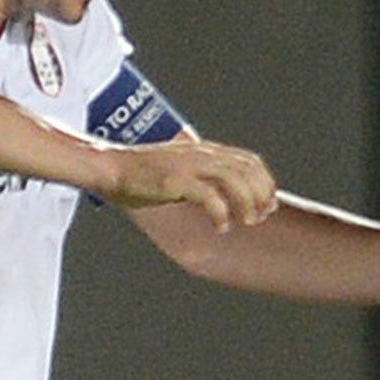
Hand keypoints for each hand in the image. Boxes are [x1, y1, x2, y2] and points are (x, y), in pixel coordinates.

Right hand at [104, 138, 277, 231]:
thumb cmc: (142, 173)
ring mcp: (189, 166)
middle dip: (261, 195)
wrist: (111, 167)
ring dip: (246, 203)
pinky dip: (221, 214)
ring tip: (247, 223)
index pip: (249, 160)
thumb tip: (219, 195)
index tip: (268, 204)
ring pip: (234, 180)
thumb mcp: (178, 168)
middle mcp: (202, 154)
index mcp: (205, 151)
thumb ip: (200, 176)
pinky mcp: (176, 180)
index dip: (265, 182)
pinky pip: (209, 196)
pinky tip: (222, 228)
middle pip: (247, 169)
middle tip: (260, 218)